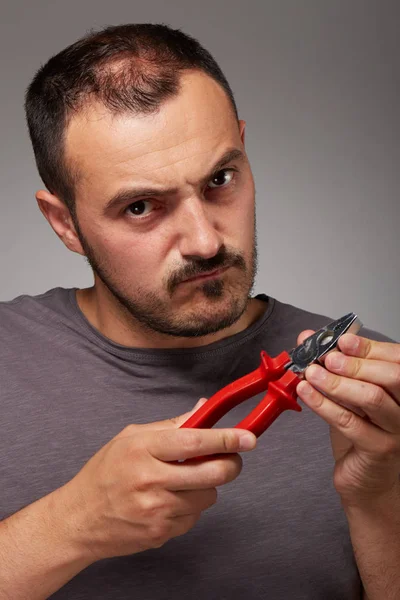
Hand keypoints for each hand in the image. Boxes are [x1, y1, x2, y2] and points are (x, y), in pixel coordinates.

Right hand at [60, 399, 255, 560]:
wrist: (80, 519)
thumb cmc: (105, 472)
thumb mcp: (131, 437)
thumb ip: (172, 425)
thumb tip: (204, 407)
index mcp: (143, 449)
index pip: (195, 441)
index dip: (227, 438)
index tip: (248, 437)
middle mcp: (151, 480)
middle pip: (212, 473)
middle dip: (231, 464)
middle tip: (232, 458)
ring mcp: (157, 510)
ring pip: (208, 496)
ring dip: (206, 486)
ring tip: (185, 480)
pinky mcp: (161, 532)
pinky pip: (194, 517)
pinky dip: (191, 506)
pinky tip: (170, 500)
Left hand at [296, 331, 399, 506]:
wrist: (367, 480)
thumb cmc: (362, 433)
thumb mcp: (347, 394)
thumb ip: (332, 365)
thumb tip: (308, 338)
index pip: (395, 359)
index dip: (368, 347)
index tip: (341, 340)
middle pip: (391, 376)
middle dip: (355, 363)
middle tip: (326, 357)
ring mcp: (397, 430)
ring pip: (372, 398)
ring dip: (337, 382)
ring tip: (311, 373)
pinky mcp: (379, 449)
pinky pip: (350, 422)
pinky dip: (324, 404)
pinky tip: (307, 394)